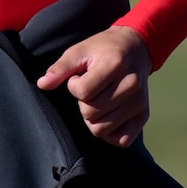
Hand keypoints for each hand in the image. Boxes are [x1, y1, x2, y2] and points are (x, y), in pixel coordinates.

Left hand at [36, 24, 150, 147]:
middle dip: (83, 102)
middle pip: (90, 113)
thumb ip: (60, 69)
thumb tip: (42, 84)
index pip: (82, 92)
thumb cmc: (102, 49)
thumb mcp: (79, 51)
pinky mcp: (144, 115)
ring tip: (99, 99)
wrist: (135, 47)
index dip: (74, 86)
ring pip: (101, 129)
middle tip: (92, 87)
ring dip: (93, 117)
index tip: (80, 76)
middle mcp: (131, 84)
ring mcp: (139, 102)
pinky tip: (107, 115)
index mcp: (114, 65)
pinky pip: (122, 140)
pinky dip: (110, 133)